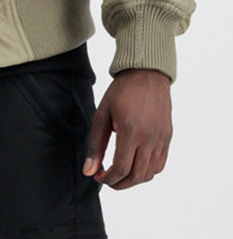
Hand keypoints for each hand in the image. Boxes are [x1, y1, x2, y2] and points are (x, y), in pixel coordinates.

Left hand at [82, 68, 172, 189]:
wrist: (146, 74)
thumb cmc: (122, 91)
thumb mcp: (102, 114)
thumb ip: (95, 145)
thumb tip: (89, 171)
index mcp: (130, 131)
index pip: (121, 168)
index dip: (108, 179)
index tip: (98, 176)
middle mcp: (149, 138)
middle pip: (136, 176)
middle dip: (119, 184)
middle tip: (107, 179)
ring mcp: (161, 139)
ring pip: (149, 174)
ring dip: (133, 180)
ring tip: (120, 173)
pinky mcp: (167, 137)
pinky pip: (160, 165)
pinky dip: (147, 172)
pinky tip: (135, 164)